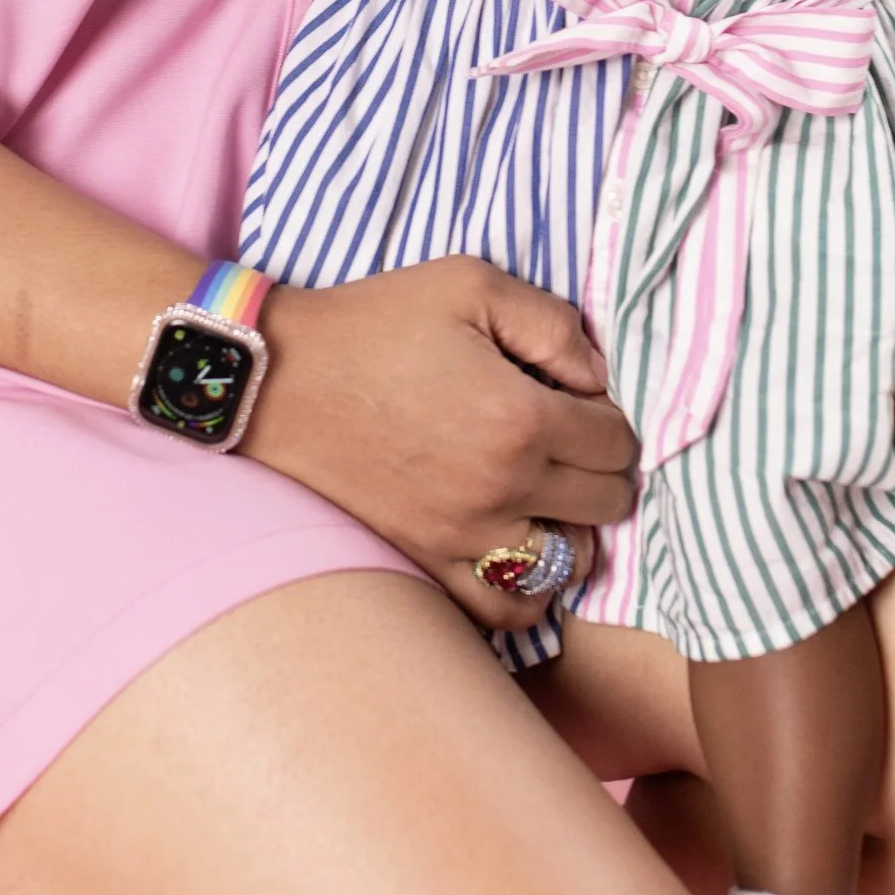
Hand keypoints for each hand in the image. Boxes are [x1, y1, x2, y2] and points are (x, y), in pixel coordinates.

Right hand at [246, 258, 639, 636]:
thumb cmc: (372, 324)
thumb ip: (552, 323)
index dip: (608, 416)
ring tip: (547, 495)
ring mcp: (464, 539)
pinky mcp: (428, 565)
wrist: (276, 380)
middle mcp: (502, 490)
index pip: (618, 442)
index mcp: (520, 418)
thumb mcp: (469, 284)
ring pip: (572, 562)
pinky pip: (508, 610)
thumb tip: (598, 377)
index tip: (575, 400)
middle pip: (607, 502)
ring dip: (574, 527)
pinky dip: (529, 587)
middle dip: (601, 467)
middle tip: (566, 441)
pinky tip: (515, 546)